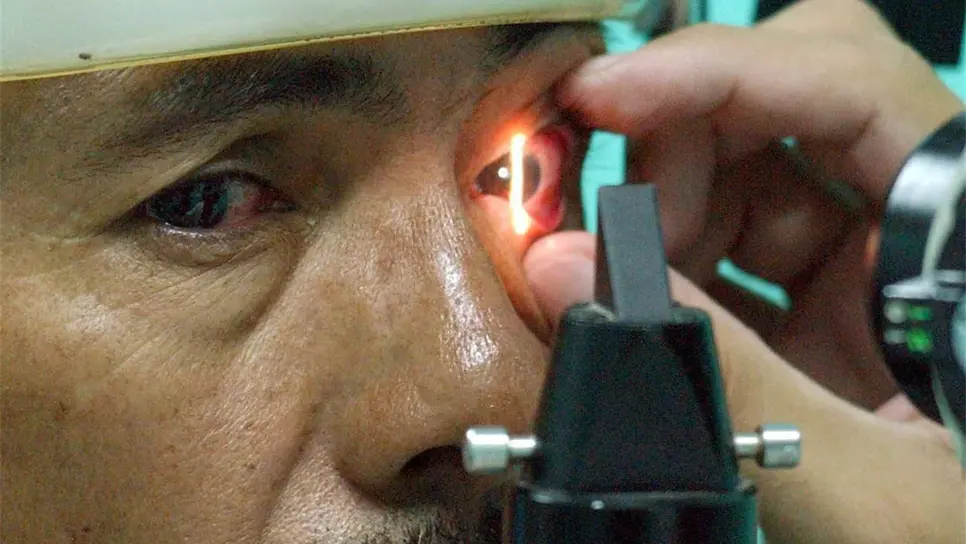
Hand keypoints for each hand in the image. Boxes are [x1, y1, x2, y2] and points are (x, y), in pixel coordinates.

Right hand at [526, 1, 965, 541]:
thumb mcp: (861, 490)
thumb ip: (720, 380)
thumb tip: (566, 269)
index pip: (847, 82)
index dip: (716, 71)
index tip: (601, 94)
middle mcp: (927, 222)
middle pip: (791, 92)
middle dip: (680, 138)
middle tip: (607, 216)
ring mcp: (877, 253)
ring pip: (752, 159)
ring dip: (668, 205)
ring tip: (625, 282)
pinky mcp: (833, 290)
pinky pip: (739, 228)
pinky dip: (676, 254)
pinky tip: (654, 300)